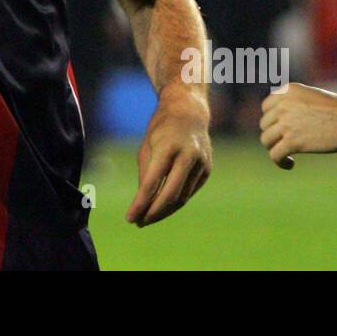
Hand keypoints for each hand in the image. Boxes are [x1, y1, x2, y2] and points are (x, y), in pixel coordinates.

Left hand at [126, 91, 211, 225]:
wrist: (189, 112)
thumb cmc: (161, 129)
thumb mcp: (147, 147)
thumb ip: (146, 175)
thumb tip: (143, 204)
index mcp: (168, 146)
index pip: (153, 182)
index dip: (141, 203)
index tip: (129, 218)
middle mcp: (188, 155)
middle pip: (171, 194)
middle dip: (154, 212)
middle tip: (140, 223)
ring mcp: (201, 162)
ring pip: (182, 197)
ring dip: (164, 210)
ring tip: (147, 217)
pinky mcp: (207, 169)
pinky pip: (189, 191)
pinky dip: (176, 201)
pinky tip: (163, 207)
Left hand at [259, 82, 336, 168]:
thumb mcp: (312, 97)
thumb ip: (295, 105)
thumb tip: (282, 123)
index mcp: (287, 91)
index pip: (266, 107)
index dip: (273, 120)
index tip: (282, 129)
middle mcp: (283, 105)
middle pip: (265, 124)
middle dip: (274, 134)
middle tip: (288, 143)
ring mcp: (286, 122)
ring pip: (266, 140)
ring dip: (274, 148)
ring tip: (287, 154)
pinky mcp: (292, 140)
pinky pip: (274, 154)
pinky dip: (280, 162)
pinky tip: (290, 164)